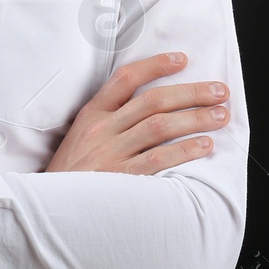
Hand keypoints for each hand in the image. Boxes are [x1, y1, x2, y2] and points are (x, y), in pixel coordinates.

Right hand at [44, 52, 229, 173]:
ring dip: (196, 118)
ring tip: (221, 115)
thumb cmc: (69, 175)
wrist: (47, 209)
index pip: (126, 78)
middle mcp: (102, 128)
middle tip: (220, 91)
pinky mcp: (120, 178)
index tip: (182, 59)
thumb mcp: (79, 137)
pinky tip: (205, 145)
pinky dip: (185, 150)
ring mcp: (111, 152)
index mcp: (91, 114)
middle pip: (153, 100)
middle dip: (192, 93)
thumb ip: (108, 120)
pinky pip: (158, 159)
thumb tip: (148, 107)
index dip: (156, 65)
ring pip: (161, 126)